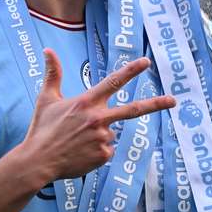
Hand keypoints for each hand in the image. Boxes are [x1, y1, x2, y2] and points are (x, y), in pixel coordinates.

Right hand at [19, 49, 174, 181]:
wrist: (38, 161)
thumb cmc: (40, 129)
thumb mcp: (46, 98)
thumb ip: (53, 73)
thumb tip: (48, 50)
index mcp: (86, 102)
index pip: (113, 82)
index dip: (131, 71)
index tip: (146, 62)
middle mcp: (98, 118)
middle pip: (134, 109)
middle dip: (156, 103)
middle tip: (174, 100)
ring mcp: (103, 138)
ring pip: (110, 133)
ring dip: (98, 135)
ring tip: (76, 142)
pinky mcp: (103, 156)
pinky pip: (106, 150)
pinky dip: (96, 151)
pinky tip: (80, 153)